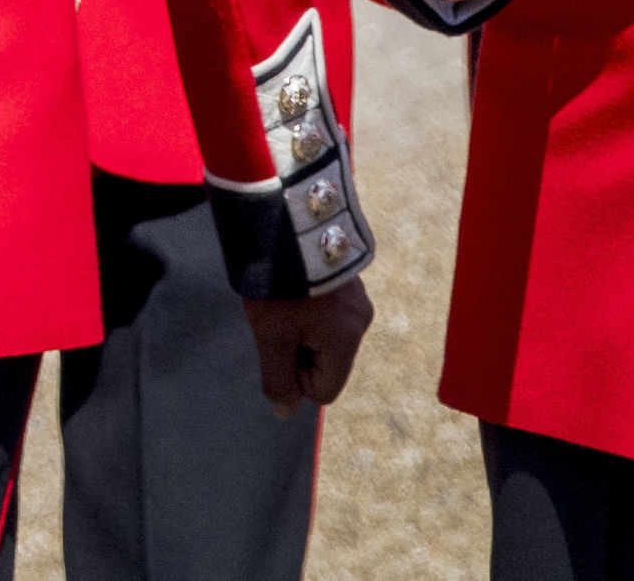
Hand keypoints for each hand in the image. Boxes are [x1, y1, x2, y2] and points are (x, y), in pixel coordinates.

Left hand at [245, 276, 373, 414]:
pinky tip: (291, 284)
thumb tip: (284, 413)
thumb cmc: (279, 285)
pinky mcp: (347, 276)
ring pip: (326, 333)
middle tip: (278, 318)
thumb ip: (278, 379)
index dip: (295, 376)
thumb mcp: (271, 336)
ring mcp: (358, 296)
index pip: (324, 390)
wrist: (287, 220)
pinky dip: (308, 304)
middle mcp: (361, 320)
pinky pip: (328, 309)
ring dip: (302, 324)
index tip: (279, 344)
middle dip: (298, 347)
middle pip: (327, 360)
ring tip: (283, 296)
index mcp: (347, 340)